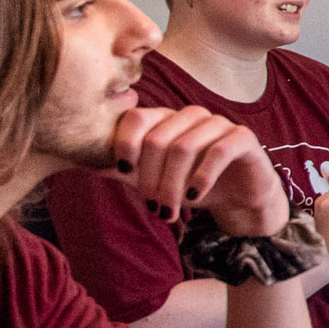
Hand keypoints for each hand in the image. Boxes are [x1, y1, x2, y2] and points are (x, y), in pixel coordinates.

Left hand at [112, 107, 287, 235]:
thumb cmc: (194, 186)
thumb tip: (85, 162)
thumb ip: (126, 169)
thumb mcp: (155, 180)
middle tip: (153, 207)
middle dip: (151, 179)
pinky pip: (218, 152)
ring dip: (172, 185)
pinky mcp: (243, 138)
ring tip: (170, 211)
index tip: (123, 173)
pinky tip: (195, 197)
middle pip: (158, 139)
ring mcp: (219, 124)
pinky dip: (201, 178)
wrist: (241, 199)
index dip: (125, 144)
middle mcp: (191, 115)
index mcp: (167, 119)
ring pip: (184, 147)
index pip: (136, 117)